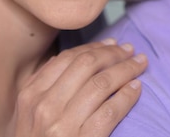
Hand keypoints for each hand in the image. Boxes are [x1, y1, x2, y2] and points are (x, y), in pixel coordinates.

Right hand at [7, 39, 146, 136]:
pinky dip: (127, 96)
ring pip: (102, 83)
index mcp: (31, 94)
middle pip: (87, 65)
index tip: (112, 44)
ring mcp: (63, 125)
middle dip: (113, 54)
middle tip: (130, 50)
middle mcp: (44, 106)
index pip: (68, 59)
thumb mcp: (29, 114)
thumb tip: (72, 57)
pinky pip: (110, 111)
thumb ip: (44, 87)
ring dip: (126, 69)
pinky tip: (137, 89)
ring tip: (140, 64)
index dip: (94, 47)